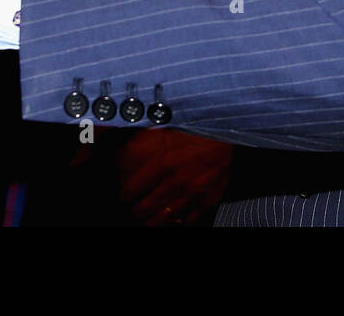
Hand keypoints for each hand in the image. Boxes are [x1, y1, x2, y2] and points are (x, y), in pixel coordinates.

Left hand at [116, 130, 232, 225]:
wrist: (226, 126)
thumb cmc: (193, 123)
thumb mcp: (160, 126)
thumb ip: (138, 140)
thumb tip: (117, 142)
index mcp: (161, 163)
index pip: (129, 192)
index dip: (122, 195)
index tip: (122, 194)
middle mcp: (175, 182)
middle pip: (144, 210)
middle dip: (134, 210)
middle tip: (133, 207)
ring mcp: (192, 194)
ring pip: (164, 219)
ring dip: (152, 220)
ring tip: (148, 216)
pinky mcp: (208, 199)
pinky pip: (189, 220)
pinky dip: (179, 220)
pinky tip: (174, 216)